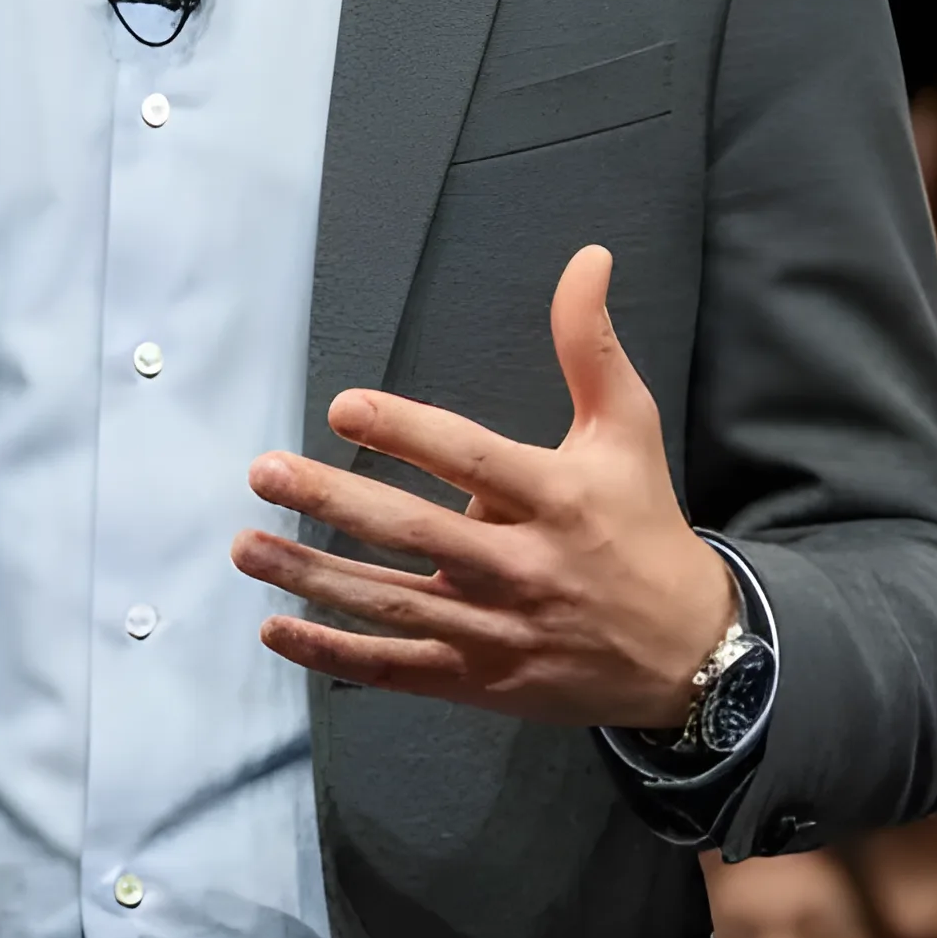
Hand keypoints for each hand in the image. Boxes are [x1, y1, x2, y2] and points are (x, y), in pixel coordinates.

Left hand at [232, 242, 731, 727]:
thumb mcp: (628, 430)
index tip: (343, 407)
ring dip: (312, 576)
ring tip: (247, 547)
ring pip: (392, 602)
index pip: (471, 459)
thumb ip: (591, 346)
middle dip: (333, 499)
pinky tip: (276, 630)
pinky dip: (332, 652)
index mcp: (555, 498)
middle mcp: (521, 566)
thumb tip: (586, 259)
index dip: (407, 432)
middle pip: (414, 532)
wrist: (689, 655)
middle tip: (265, 473)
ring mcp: (496, 629)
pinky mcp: (479, 679)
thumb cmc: (645, 527)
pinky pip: (395, 666)